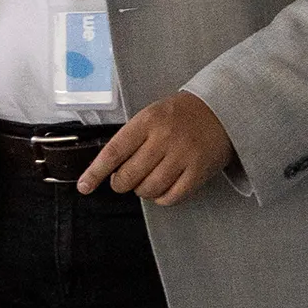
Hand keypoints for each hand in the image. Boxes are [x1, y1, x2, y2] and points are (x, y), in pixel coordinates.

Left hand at [78, 90, 235, 204]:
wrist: (221, 110)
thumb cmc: (181, 114)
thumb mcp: (152, 114)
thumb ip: (132, 138)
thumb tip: (109, 168)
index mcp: (147, 121)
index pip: (114, 151)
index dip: (96, 172)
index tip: (85, 186)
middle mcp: (164, 138)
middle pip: (129, 176)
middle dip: (121, 183)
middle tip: (124, 180)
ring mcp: (182, 156)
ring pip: (148, 189)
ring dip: (142, 191)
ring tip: (147, 180)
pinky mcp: (198, 171)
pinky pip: (171, 197)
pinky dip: (161, 198)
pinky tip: (162, 189)